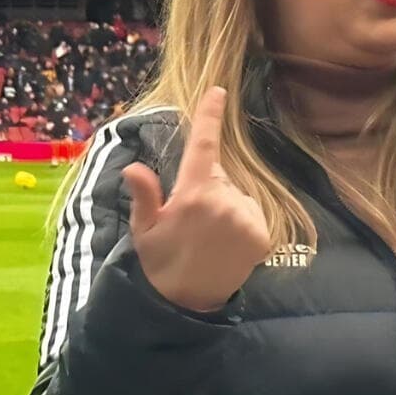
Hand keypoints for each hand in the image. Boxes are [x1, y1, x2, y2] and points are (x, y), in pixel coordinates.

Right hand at [124, 87, 273, 313]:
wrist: (188, 303)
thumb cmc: (160, 261)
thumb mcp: (143, 228)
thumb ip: (144, 195)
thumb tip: (133, 167)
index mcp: (192, 194)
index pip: (203, 147)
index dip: (210, 116)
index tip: (219, 91)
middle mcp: (223, 202)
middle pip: (219, 175)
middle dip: (207, 185)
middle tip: (190, 218)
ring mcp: (246, 219)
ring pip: (237, 195)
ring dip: (226, 205)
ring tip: (209, 235)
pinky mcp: (262, 235)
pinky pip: (251, 213)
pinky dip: (242, 221)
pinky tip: (226, 243)